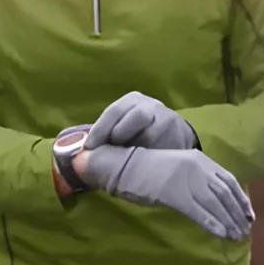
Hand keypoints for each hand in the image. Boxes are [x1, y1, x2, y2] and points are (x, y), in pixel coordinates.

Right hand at [82, 146, 254, 239]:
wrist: (126, 164)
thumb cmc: (150, 167)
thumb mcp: (177, 166)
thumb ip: (194, 176)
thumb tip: (212, 194)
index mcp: (198, 159)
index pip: (227, 179)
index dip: (240, 198)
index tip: (249, 213)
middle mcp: (197, 167)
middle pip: (224, 193)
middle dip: (237, 213)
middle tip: (246, 230)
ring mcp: (186, 180)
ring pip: (215, 204)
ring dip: (229, 222)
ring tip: (238, 236)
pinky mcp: (175, 194)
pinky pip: (200, 212)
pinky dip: (214, 224)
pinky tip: (223, 235)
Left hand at [84, 91, 198, 150]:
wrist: (176, 135)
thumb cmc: (140, 132)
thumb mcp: (124, 126)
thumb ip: (108, 134)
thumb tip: (84, 152)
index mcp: (132, 100)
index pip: (114, 111)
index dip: (100, 130)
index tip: (89, 148)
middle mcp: (150, 105)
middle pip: (137, 117)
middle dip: (120, 136)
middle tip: (109, 155)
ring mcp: (166, 118)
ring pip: (150, 134)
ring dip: (136, 149)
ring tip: (127, 160)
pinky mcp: (180, 135)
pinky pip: (161, 148)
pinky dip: (150, 158)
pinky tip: (144, 164)